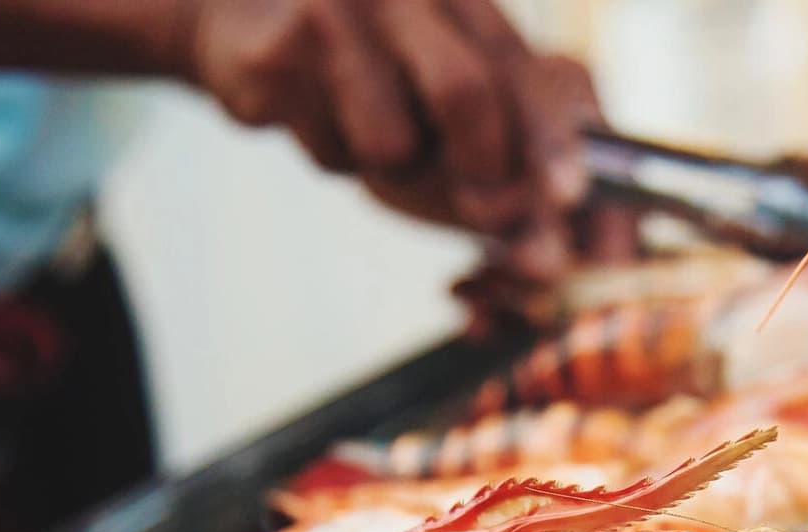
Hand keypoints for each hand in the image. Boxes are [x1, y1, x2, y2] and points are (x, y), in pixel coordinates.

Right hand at [184, 0, 602, 279]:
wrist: (237, 17)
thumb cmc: (367, 62)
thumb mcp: (441, 75)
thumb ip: (506, 135)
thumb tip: (555, 233)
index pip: (515, 65)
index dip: (549, 136)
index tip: (570, 197)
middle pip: (463, 94)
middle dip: (483, 170)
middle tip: (483, 207)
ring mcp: (332, 10)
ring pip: (393, 147)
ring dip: (391, 170)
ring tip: (364, 124)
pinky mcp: (274, 54)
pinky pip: (332, 154)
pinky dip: (335, 157)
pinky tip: (314, 113)